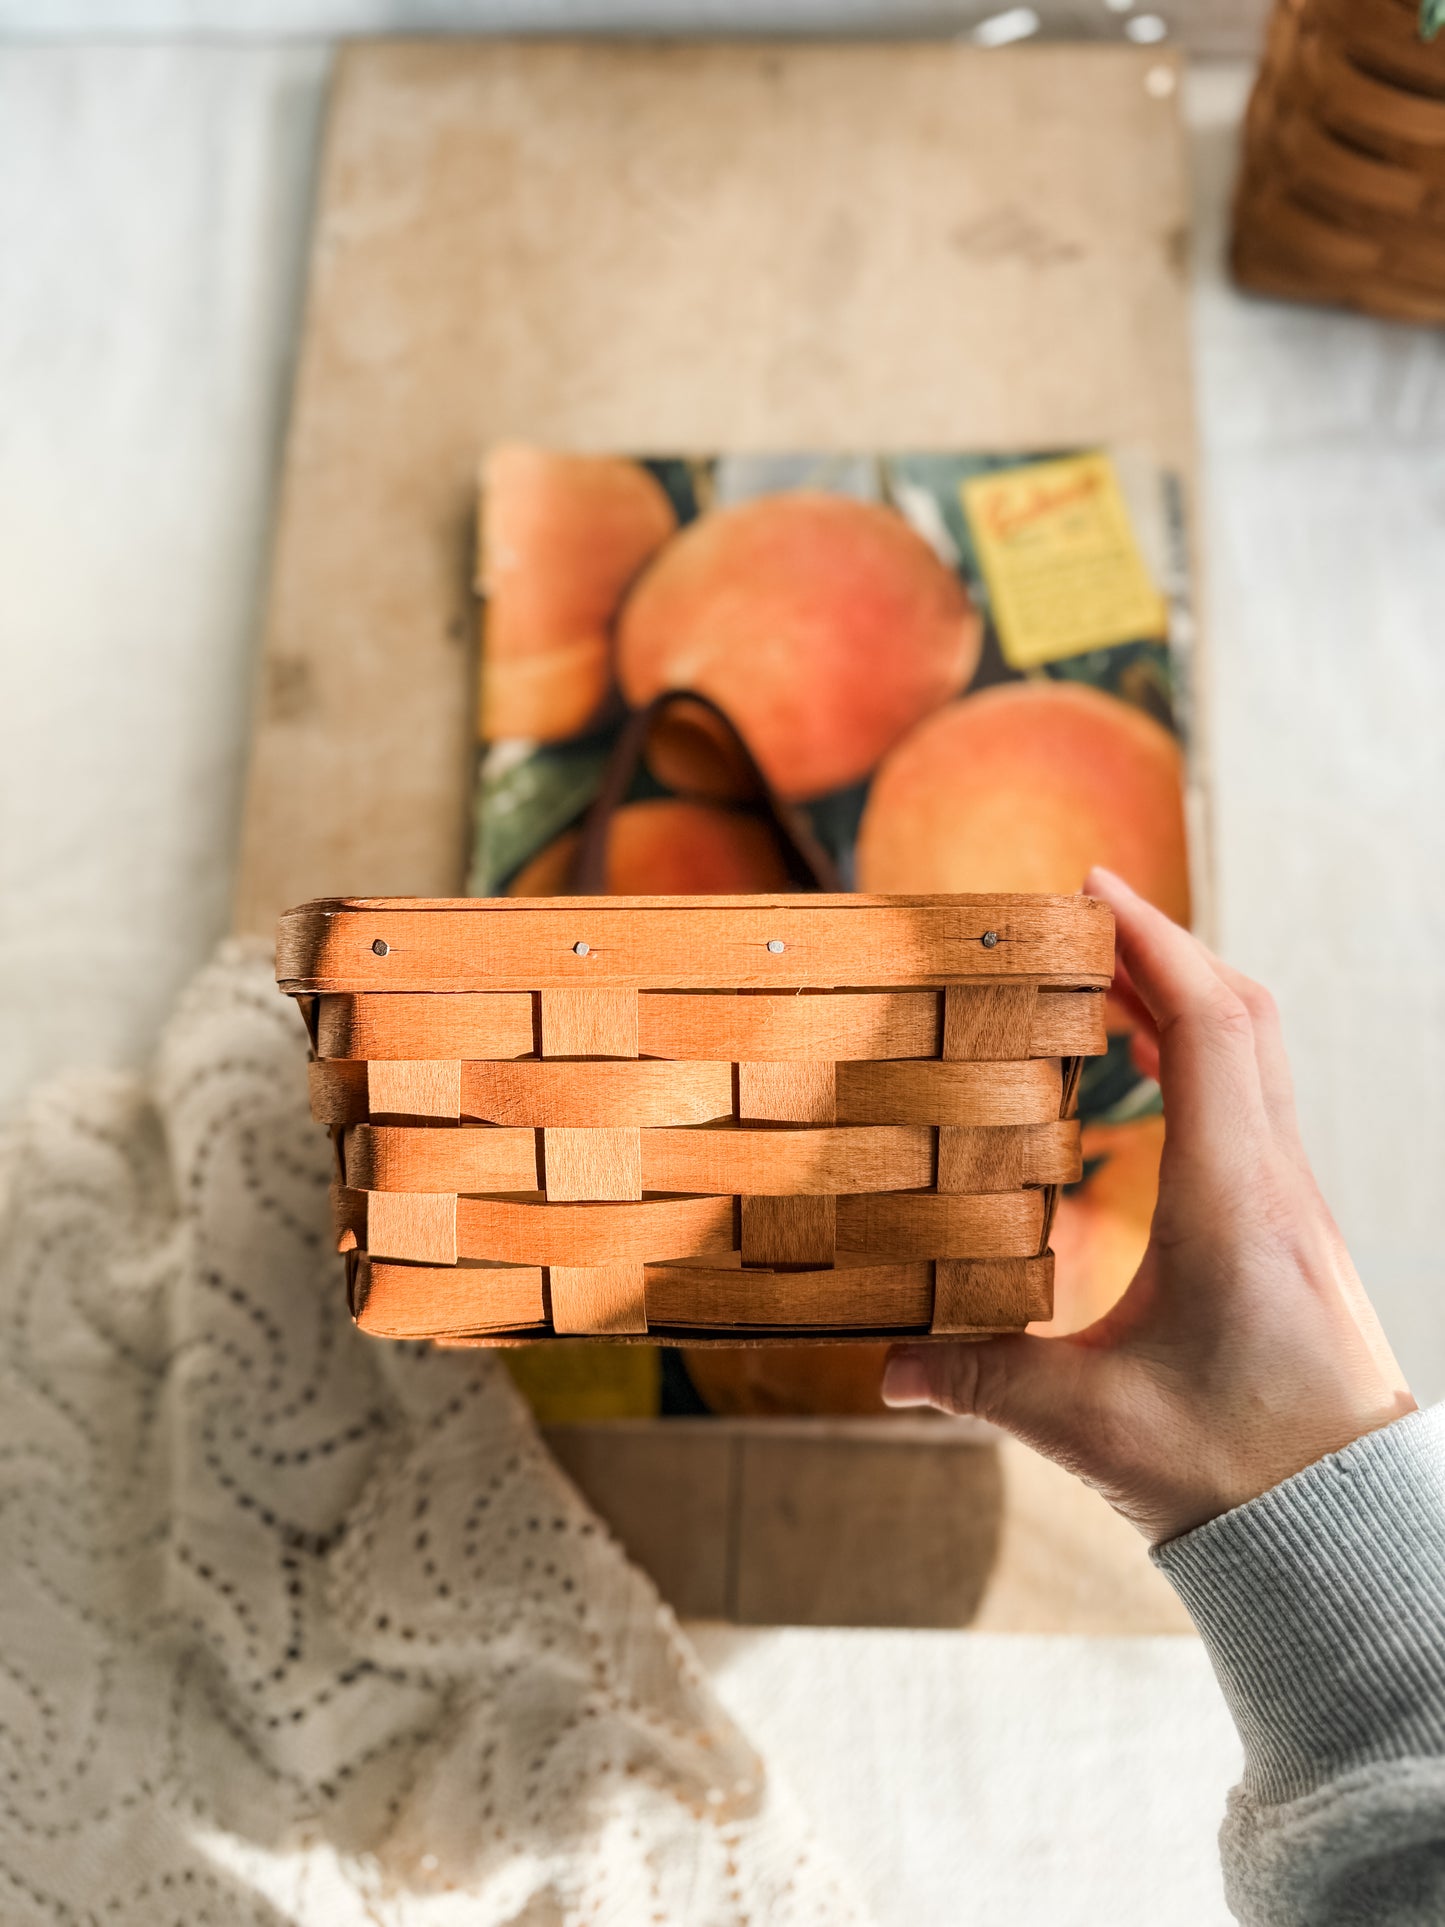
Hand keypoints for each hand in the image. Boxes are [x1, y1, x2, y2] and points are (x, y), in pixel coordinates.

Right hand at [882, 866, 1415, 1543]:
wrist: (1345, 1528)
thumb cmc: (1238, 1469)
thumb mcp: (1089, 1423)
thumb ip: (979, 1381)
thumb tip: (886, 1368)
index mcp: (1231, 1200)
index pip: (1206, 1024)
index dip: (1151, 939)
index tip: (1091, 884)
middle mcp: (1274, 1182)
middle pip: (1240, 1013)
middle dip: (1159, 947)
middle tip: (1076, 919)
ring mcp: (1293, 1201)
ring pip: (1255, 1052)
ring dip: (1182, 997)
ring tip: (1099, 980)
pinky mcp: (1291, 1227)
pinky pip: (1252, 1099)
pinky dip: (1200, 1054)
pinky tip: (1146, 1080)